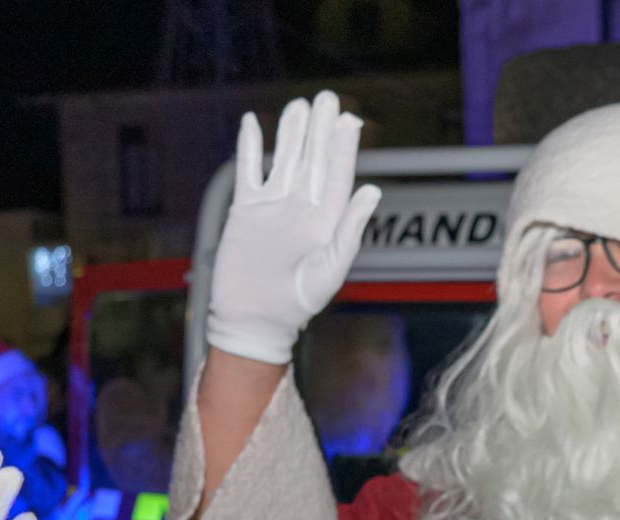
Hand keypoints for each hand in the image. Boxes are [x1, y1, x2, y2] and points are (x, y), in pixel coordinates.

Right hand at [207, 90, 381, 366]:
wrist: (254, 320)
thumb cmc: (297, 304)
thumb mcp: (330, 269)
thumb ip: (350, 230)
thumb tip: (373, 191)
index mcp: (327, 220)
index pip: (338, 175)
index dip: (343, 147)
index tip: (349, 120)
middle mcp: (302, 208)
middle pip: (313, 160)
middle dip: (320, 130)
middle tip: (327, 98)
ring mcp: (273, 207)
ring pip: (284, 160)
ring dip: (291, 133)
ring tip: (299, 105)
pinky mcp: (246, 210)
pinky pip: (249, 172)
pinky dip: (250, 148)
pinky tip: (254, 123)